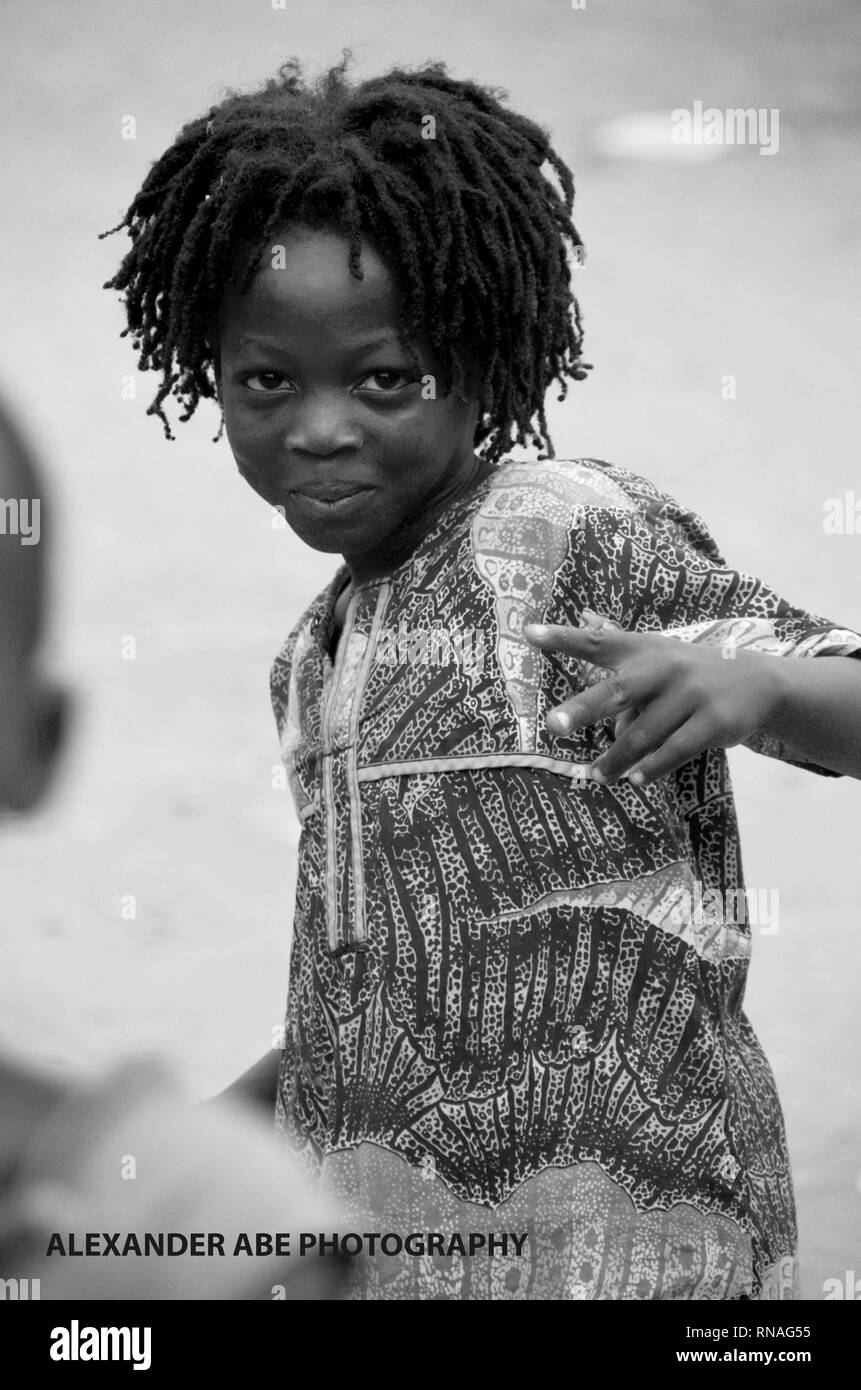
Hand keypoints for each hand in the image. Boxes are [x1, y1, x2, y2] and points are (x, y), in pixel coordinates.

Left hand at [523, 610, 785, 785]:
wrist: (758, 682)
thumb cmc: (689, 672)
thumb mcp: (656, 653)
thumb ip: (616, 649)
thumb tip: (583, 626)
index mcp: (643, 650)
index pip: (597, 640)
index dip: (563, 637)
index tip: (528, 633)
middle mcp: (664, 668)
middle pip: (617, 690)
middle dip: (584, 708)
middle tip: (554, 725)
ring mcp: (691, 695)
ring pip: (644, 734)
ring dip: (616, 758)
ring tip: (596, 775)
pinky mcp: (713, 722)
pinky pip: (676, 750)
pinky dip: (654, 766)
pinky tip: (636, 779)